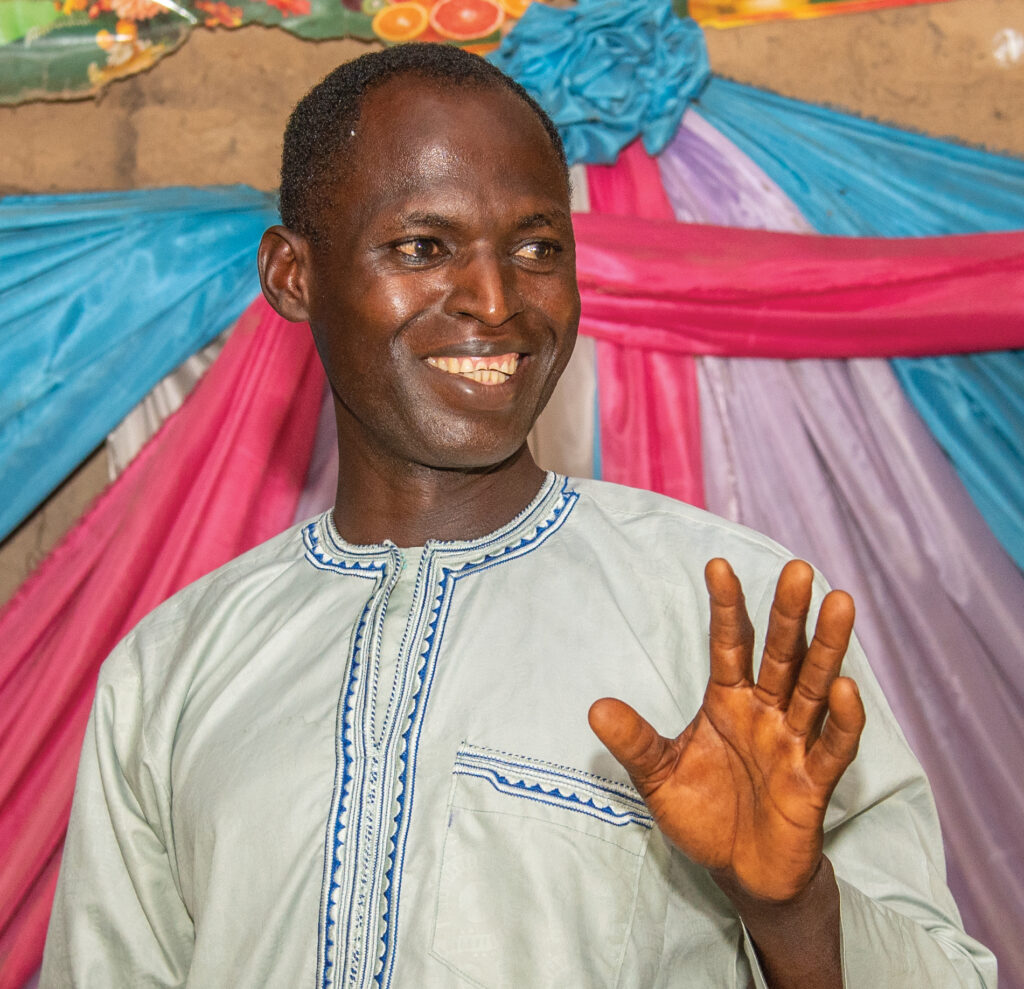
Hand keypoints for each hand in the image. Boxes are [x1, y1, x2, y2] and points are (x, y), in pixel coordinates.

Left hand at [589, 558, 865, 903]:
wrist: (740, 873)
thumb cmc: (704, 816)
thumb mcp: (658, 777)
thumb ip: (635, 742)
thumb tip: (595, 707)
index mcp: (728, 702)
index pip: (729, 645)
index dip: (726, 607)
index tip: (718, 564)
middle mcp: (765, 713)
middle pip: (780, 654)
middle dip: (788, 613)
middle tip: (798, 569)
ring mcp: (792, 744)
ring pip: (814, 688)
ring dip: (826, 648)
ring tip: (839, 602)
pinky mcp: (813, 782)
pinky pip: (832, 746)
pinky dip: (841, 719)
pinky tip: (845, 688)